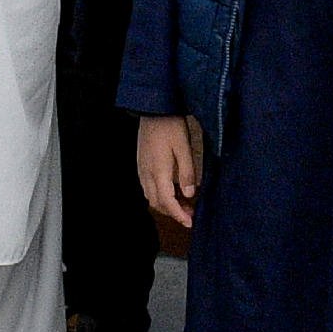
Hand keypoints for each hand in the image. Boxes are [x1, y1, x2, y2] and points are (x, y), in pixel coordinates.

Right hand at [136, 113, 204, 229]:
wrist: (153, 108)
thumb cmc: (170, 125)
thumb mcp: (184, 146)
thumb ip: (187, 172)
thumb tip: (189, 194)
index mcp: (158, 171)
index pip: (167, 201)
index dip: (178, 214)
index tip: (190, 223)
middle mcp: (147, 173)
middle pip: (157, 203)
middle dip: (173, 212)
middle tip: (190, 214)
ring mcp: (142, 169)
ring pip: (151, 196)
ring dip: (166, 204)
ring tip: (184, 203)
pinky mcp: (141, 164)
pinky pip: (148, 187)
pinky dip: (160, 195)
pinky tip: (172, 190)